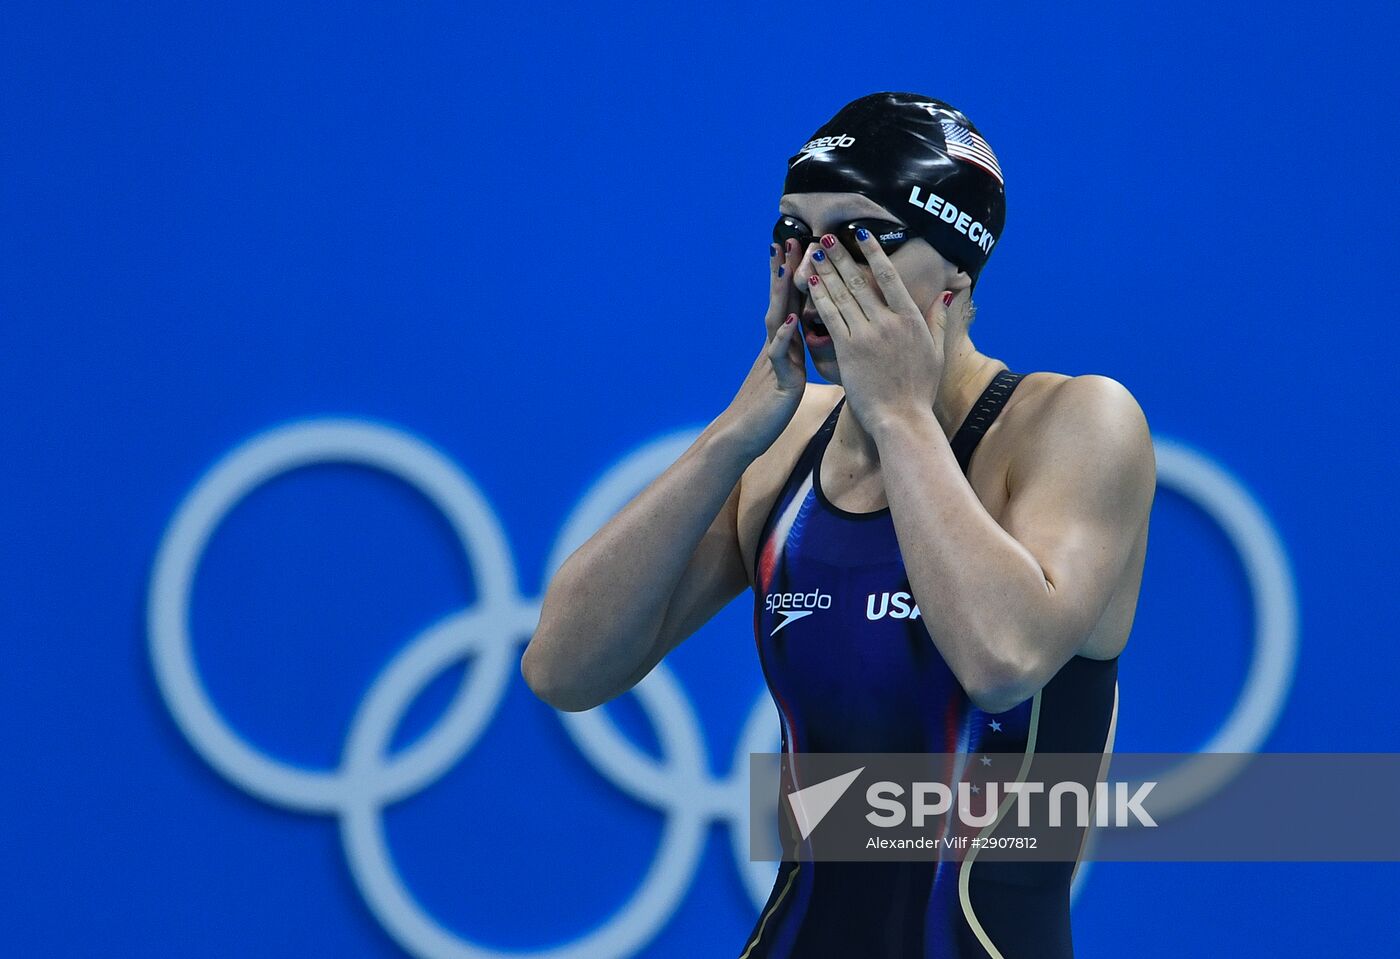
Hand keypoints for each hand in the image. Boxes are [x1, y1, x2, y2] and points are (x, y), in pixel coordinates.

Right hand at [718, 239, 806, 458]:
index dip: (791, 277)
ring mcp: (774, 363)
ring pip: (777, 322)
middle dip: (785, 272)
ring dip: (782, 294)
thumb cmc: (763, 413)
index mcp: (780, 347)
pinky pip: (779, 357)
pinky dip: (784, 338)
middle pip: (780, 303)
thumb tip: (799, 343)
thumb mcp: (782, 380)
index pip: (788, 304)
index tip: (796, 247)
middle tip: (790, 240)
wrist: (740, 438)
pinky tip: (792, 322)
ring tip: (787, 267)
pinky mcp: (778, 383)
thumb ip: (790, 359)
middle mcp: (775, 348)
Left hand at [805, 230, 948, 435]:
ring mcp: (866, 335)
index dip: (873, 252)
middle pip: (859, 281)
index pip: (889, 276)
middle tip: (826, 238)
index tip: (860, 234)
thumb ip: (939, 320)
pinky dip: (819, 298)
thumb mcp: (936, 352)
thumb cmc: (919, 389)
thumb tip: (947, 294)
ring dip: (825, 272)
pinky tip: (810, 284)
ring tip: (812, 254)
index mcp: (911, 318)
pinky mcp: (848, 350)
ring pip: (841, 295)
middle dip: (840, 257)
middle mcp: (887, 322)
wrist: (901, 418)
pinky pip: (830, 318)